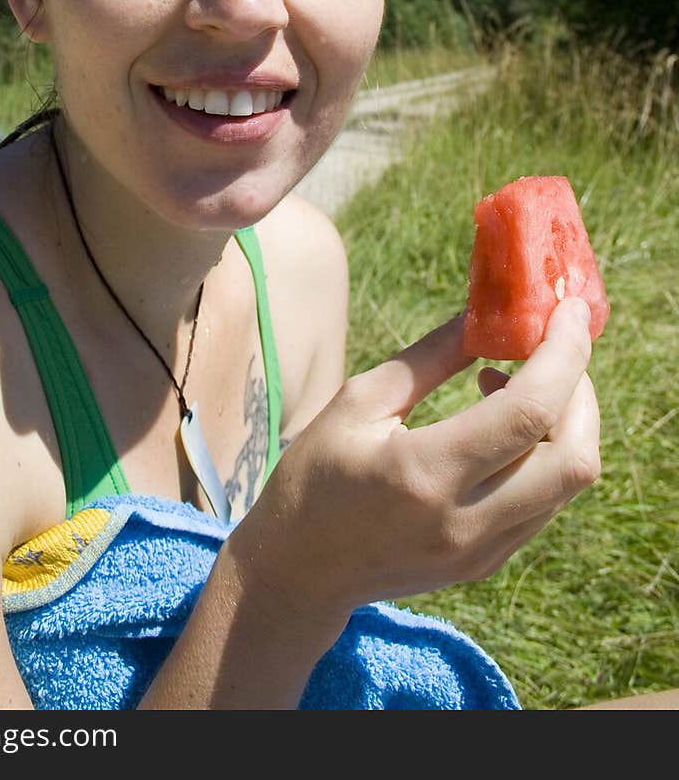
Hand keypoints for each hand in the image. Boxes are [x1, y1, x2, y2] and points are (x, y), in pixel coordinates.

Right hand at [233, 298, 599, 628]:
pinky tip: (504, 426)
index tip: (569, 310)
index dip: (563, 355)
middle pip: (574, 458)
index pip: (528, 412)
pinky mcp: (487, 563)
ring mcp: (482, 551)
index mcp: (425, 472)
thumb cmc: (317, 473)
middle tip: (553, 347)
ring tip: (513, 381)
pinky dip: (546, 453)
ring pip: (569, 482)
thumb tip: (485, 315)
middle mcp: (465, 521)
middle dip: (581, 391)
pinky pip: (546, 502)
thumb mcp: (359, 402)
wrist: (299, 570)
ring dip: (566, 421)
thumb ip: (429, 359)